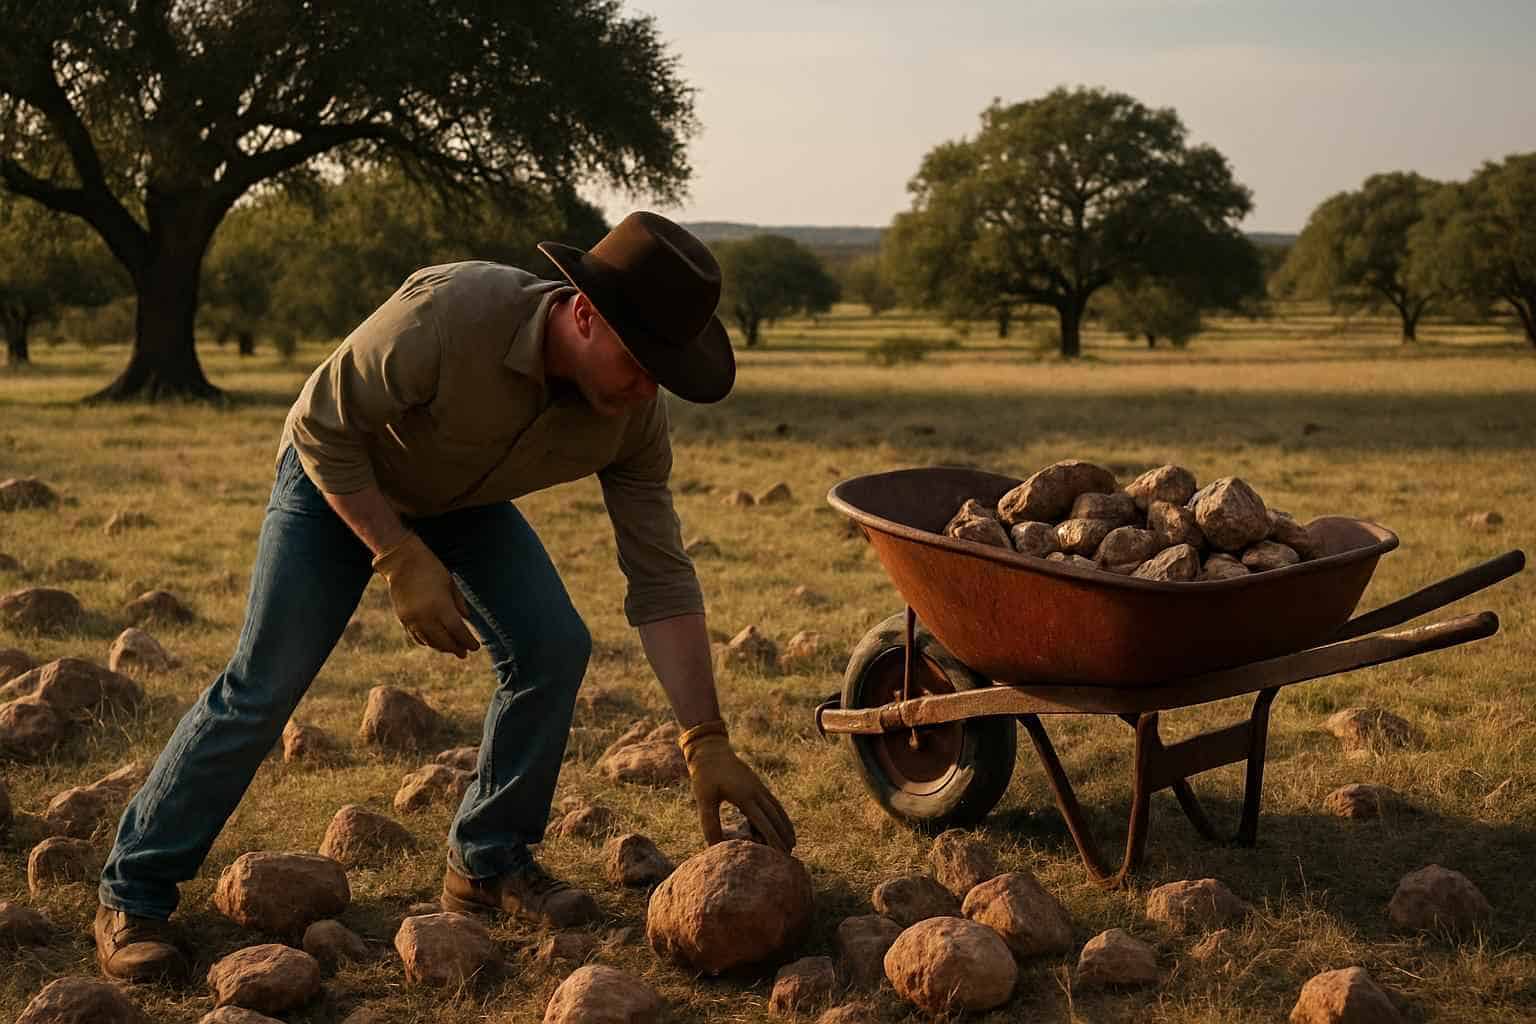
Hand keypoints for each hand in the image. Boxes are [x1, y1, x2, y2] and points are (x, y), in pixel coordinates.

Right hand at [372, 533, 479, 657]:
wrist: (402, 561)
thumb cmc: (430, 568)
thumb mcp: (450, 583)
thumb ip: (459, 603)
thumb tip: (466, 619)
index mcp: (440, 606)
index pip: (457, 631)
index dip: (467, 641)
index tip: (476, 647)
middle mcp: (425, 616)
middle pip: (443, 640)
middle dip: (456, 648)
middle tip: (464, 653)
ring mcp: (412, 619)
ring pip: (429, 641)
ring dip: (441, 647)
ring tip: (451, 649)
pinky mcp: (403, 618)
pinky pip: (416, 636)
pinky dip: (426, 642)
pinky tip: (434, 643)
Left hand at [679, 720, 795, 851]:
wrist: (711, 749)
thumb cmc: (705, 775)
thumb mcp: (704, 799)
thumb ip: (710, 822)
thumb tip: (714, 846)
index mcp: (744, 796)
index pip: (763, 822)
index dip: (772, 839)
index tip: (780, 854)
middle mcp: (756, 792)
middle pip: (775, 817)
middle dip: (783, 836)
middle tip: (790, 855)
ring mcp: (758, 787)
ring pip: (777, 809)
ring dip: (785, 826)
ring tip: (792, 842)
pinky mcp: (756, 784)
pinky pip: (773, 802)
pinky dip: (780, 814)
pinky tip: (781, 823)